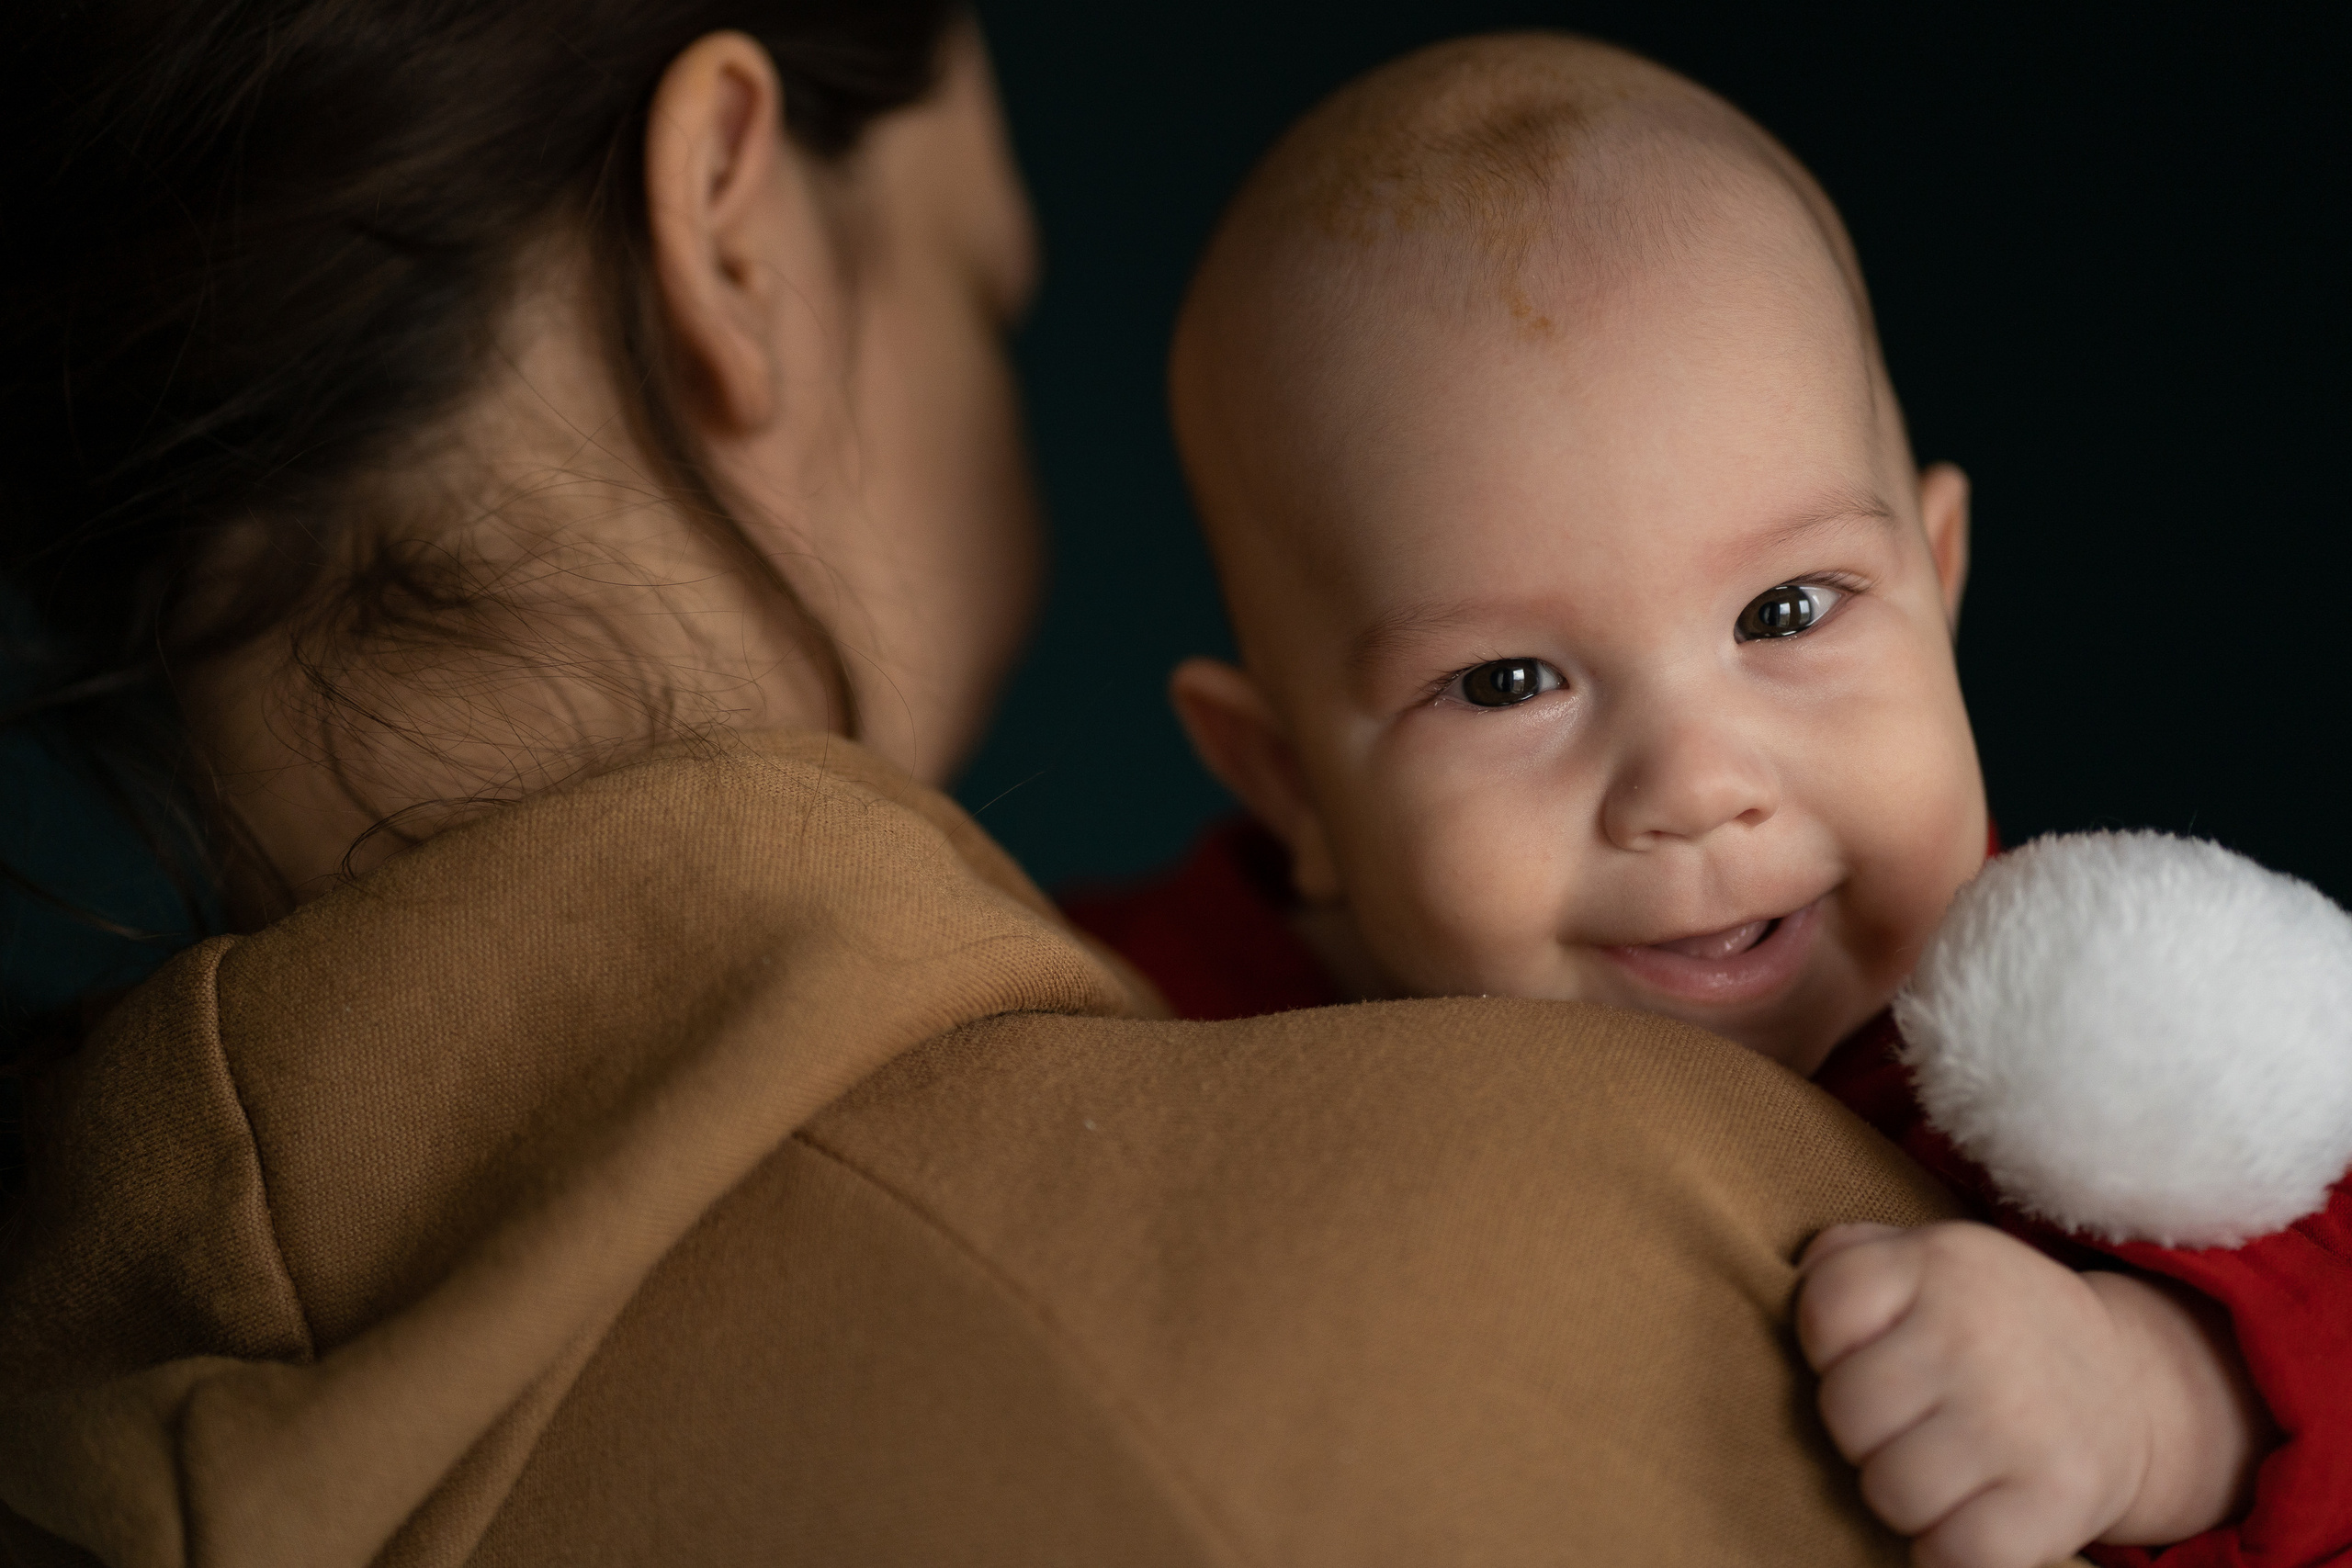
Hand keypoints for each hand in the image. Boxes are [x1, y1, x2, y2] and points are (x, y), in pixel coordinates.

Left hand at [1795, 1222, 2262, 1567]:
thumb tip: (1794, 1283)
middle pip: (1846, 1413)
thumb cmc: (1989, 1325)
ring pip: (1890, 1491)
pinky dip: (1944, 1553)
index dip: (1826, 1346)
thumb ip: (1849, 1258)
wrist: (2130, 1386)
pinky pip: (1954, 1553)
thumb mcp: (1928, 1259)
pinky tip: (1959, 1521)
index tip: (1863, 1355)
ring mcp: (2017, 1419)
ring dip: (1901, 1495)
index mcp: (1938, 1263)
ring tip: (1932, 1469)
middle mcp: (1976, 1335)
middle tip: (1900, 1424)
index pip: (1826, 1309)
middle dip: (1860, 1431)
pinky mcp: (2055, 1495)